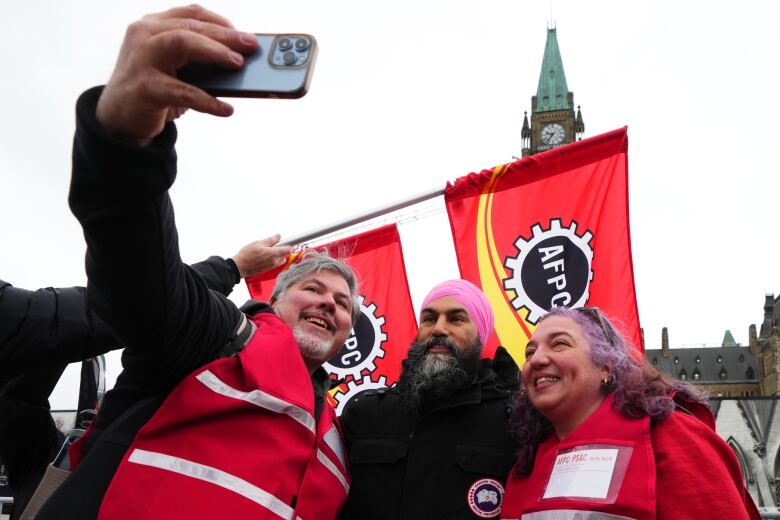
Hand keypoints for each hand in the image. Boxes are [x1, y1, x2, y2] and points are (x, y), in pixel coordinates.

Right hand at [96, 5, 257, 141]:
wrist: (118, 118)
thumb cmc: (153, 88)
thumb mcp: (174, 66)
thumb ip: (197, 59)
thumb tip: (239, 63)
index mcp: (153, 25)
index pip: (191, 13)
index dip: (221, 22)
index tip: (245, 34)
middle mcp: (144, 34)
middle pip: (190, 26)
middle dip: (225, 35)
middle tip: (251, 45)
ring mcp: (141, 58)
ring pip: (181, 43)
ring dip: (214, 51)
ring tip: (238, 64)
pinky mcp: (143, 86)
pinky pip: (182, 91)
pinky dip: (207, 101)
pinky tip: (226, 109)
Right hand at [232, 234, 293, 277]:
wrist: (239, 267)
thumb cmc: (247, 254)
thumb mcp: (258, 243)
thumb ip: (270, 240)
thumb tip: (278, 236)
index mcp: (273, 254)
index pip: (288, 249)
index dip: (292, 244)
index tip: (293, 241)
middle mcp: (274, 261)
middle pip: (284, 253)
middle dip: (281, 248)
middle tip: (272, 244)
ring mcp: (272, 266)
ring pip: (280, 258)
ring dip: (277, 254)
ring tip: (265, 251)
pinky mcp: (268, 269)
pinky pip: (275, 262)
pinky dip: (272, 258)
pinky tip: (263, 256)